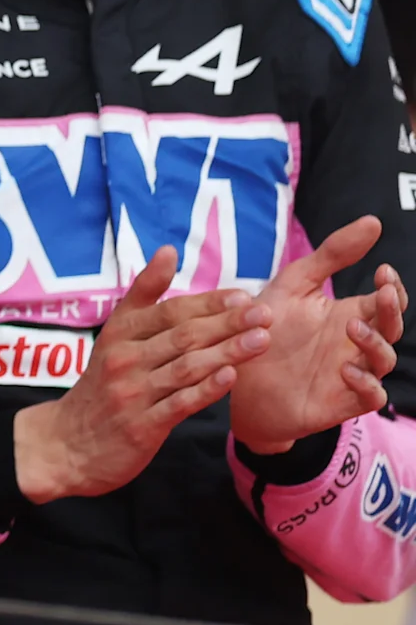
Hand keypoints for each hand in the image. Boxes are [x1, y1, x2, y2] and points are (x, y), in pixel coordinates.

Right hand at [13, 248, 270, 505]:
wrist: (68, 443)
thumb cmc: (103, 386)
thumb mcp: (115, 336)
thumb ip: (143, 296)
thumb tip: (168, 251)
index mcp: (120, 334)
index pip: (168, 312)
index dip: (207, 303)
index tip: (243, 297)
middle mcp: (124, 359)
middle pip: (182, 337)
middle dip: (226, 324)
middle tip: (264, 314)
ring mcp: (132, 393)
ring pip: (186, 368)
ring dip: (226, 353)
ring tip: (261, 341)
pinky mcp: (142, 426)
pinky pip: (179, 404)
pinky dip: (205, 390)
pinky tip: (231, 378)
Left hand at [228, 217, 400, 451]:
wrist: (231, 376)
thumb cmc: (263, 329)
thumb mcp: (293, 285)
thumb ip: (331, 255)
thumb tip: (374, 222)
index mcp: (349, 314)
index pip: (386, 300)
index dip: (392, 287)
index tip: (382, 270)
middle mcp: (355, 344)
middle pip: (392, 327)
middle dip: (393, 310)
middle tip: (384, 293)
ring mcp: (351, 374)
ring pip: (384, 361)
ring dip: (375, 344)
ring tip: (352, 326)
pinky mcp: (339, 402)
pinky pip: (370, 396)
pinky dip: (366, 384)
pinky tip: (347, 370)